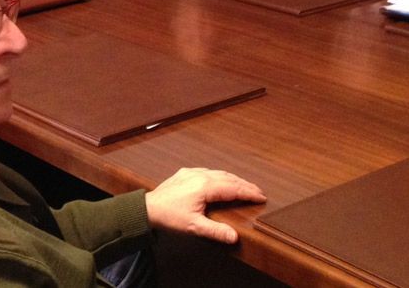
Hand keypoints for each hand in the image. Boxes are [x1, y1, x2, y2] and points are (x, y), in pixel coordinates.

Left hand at [144, 168, 265, 243]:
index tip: (261, 197)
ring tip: (244, 186)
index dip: (249, 192)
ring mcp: (192, 172)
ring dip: (234, 179)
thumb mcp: (193, 227)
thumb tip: (234, 236)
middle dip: (245, 184)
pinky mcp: (185, 173)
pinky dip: (220, 175)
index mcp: (205, 187)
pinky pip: (208, 171)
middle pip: (229, 178)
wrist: (147, 208)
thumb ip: (215, 231)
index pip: (234, 188)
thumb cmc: (169, 217)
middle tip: (258, 191)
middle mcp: (200, 176)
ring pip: (219, 173)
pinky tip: (221, 179)